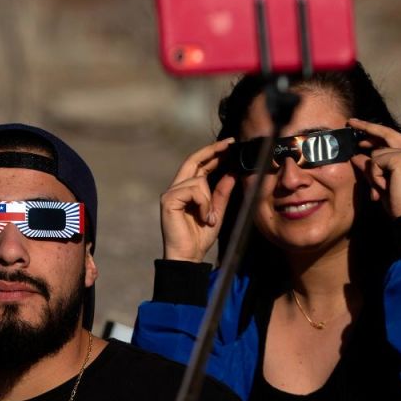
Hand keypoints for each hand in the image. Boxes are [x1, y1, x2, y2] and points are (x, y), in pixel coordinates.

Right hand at [160, 139, 236, 261]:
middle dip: (212, 150)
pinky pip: (193, 191)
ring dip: (209, 199)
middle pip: (192, 160)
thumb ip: (222, 192)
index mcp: (187, 190)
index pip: (198, 165)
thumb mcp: (217, 211)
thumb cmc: (200, 238)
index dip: (212, 153)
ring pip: (198, 180)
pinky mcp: (168, 200)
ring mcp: (170, 193)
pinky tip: (203, 218)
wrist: (188, 256)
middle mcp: (176, 188)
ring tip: (209, 218)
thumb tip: (232, 172)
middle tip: (229, 143)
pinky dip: (203, 204)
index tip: (229, 144)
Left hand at [348, 118, 400, 217]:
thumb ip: (371, 169)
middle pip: (387, 133)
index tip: (361, 130)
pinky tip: (385, 187)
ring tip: (383, 189)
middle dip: (367, 127)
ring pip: (376, 154)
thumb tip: (356, 156)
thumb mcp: (382, 184)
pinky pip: (376, 162)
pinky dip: (375, 176)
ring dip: (373, 173)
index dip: (377, 133)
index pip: (393, 138)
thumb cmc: (400, 205)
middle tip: (351, 122)